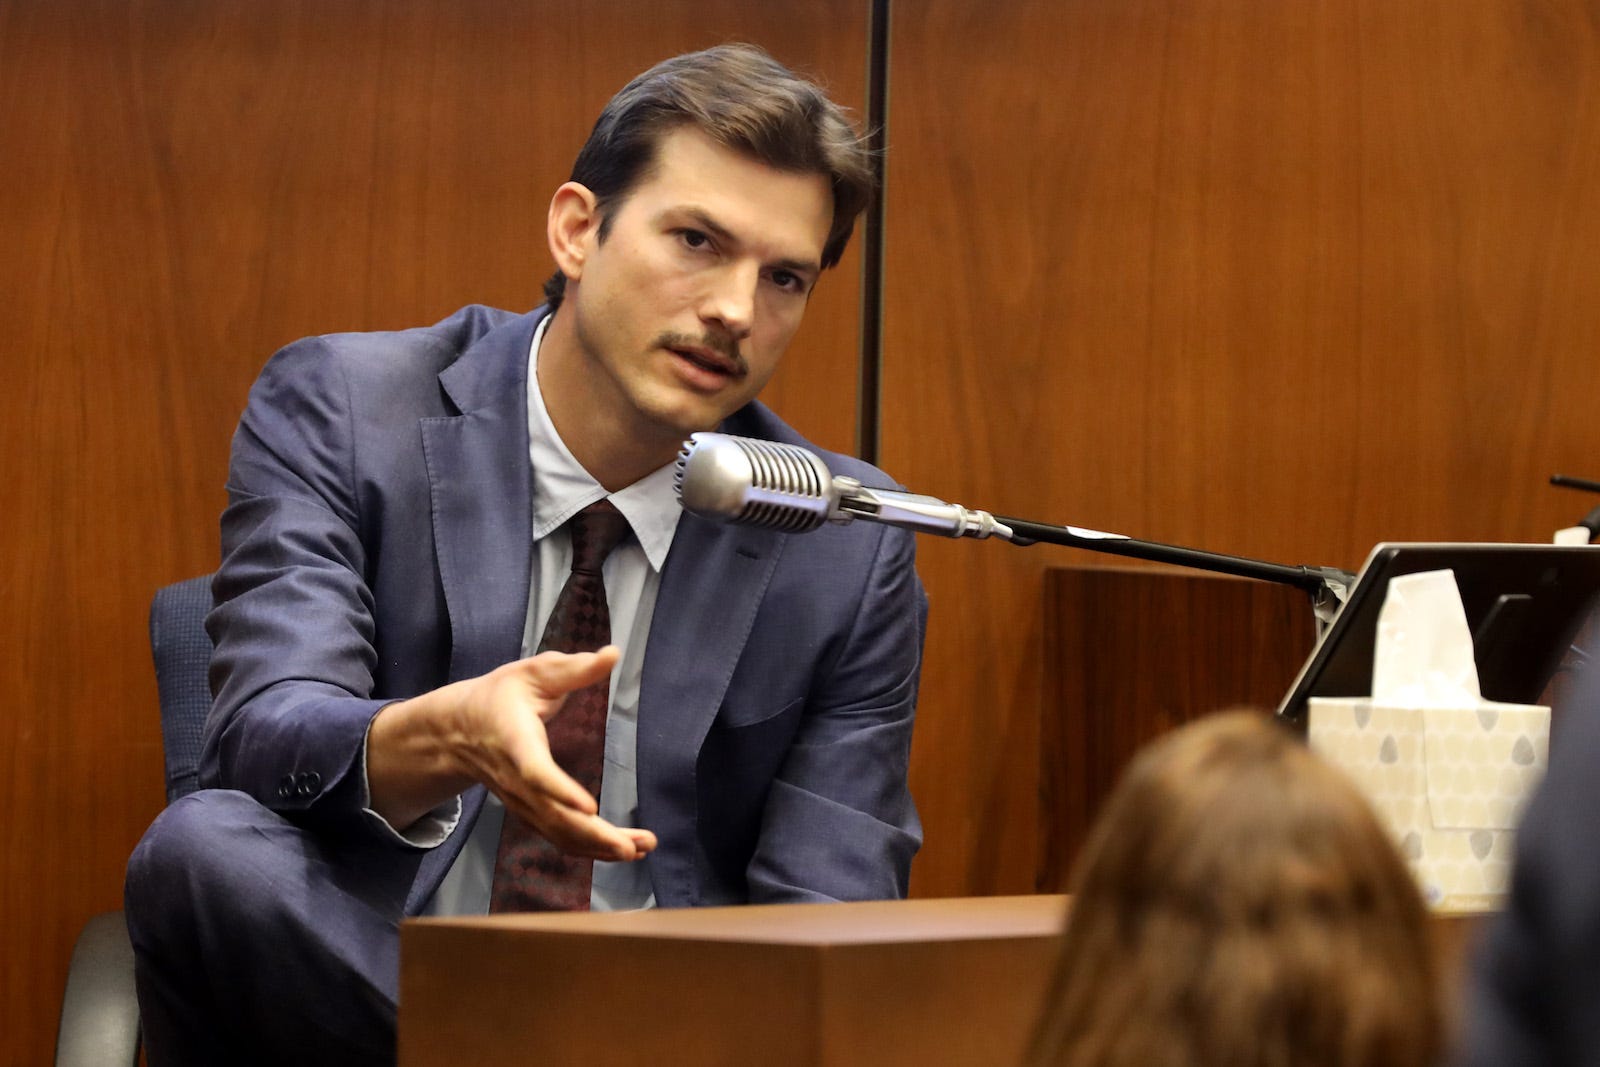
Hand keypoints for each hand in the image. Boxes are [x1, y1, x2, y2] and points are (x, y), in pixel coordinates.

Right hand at [367, 647, 657, 861]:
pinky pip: (558, 837)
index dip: (560, 791)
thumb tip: (613, 654)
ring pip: (558, 834)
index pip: (535, 772)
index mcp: (516, 742)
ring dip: (599, 847)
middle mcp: (516, 780)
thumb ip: (574, 668)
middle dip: (594, 836)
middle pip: (553, 818)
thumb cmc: (500, 696)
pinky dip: (589, 849)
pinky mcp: (529, 812)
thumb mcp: (533, 672)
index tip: (590, 807)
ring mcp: (521, 802)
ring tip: (641, 847)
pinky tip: (623, 849)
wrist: (458, 730)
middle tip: (634, 847)